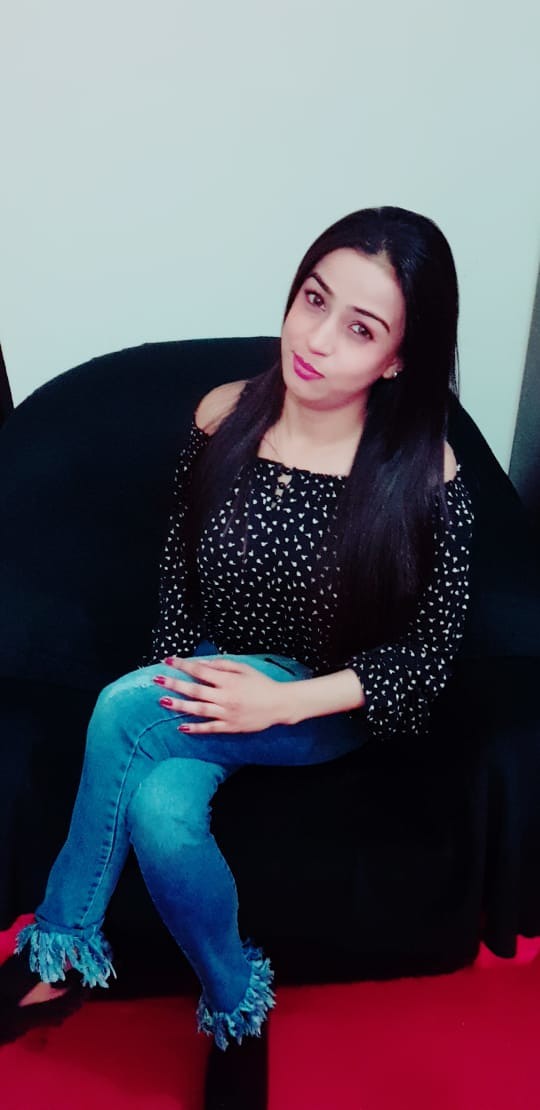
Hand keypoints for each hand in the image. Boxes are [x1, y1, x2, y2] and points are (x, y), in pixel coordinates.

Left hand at [153, 656, 288, 732]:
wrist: (279, 705)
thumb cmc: (261, 684)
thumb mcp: (244, 669)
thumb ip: (223, 665)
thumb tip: (202, 663)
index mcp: (228, 680)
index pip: (200, 671)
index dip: (183, 665)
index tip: (168, 660)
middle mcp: (225, 697)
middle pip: (195, 690)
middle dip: (174, 684)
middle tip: (156, 679)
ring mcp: (226, 713)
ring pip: (198, 709)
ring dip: (179, 705)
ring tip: (163, 701)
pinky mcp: (230, 727)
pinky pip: (209, 728)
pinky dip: (195, 728)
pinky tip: (181, 726)